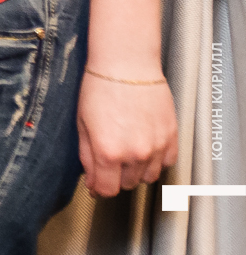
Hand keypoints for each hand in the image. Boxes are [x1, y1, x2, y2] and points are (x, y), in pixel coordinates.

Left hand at [77, 71, 176, 196]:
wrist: (126, 64)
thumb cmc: (100, 87)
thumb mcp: (82, 124)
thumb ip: (87, 156)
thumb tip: (91, 179)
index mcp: (108, 152)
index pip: (106, 190)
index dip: (98, 189)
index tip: (95, 185)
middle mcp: (135, 154)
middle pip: (127, 184)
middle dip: (115, 176)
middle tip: (108, 159)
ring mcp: (156, 147)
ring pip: (148, 176)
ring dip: (136, 170)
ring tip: (126, 150)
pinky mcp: (172, 137)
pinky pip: (167, 162)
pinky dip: (156, 160)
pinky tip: (145, 146)